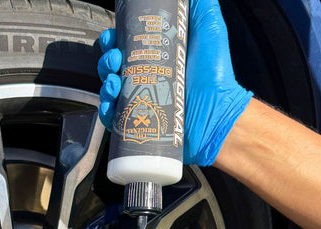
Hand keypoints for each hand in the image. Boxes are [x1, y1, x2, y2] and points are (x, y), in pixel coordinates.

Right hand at [97, 0, 252, 165]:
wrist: (215, 114)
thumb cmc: (215, 76)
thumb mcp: (208, 30)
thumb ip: (200, 8)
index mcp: (155, 57)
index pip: (124, 46)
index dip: (113, 40)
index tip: (113, 38)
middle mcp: (145, 78)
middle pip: (112, 67)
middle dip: (106, 61)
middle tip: (114, 60)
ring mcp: (140, 102)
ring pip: (109, 91)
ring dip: (105, 84)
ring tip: (114, 84)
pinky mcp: (137, 124)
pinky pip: (113, 119)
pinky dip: (106, 112)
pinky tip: (111, 105)